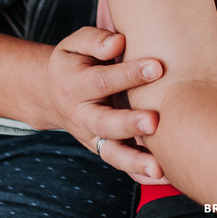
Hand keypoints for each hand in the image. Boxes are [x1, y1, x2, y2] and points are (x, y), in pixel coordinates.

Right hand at [39, 27, 168, 182]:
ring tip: (158, 167)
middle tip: (154, 121)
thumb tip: (118, 43)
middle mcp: (82, 115)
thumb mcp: (75, 44)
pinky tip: (164, 177)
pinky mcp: (104, 149)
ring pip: (111, 152)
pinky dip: (138, 173)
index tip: (157, 67)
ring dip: (134, 161)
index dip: (129, 74)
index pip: (103, 80)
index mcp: (75, 85)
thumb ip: (95, 40)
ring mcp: (92, 136)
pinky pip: (120, 163)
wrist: (53, 93)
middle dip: (129, 124)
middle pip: (105, 122)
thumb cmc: (75, 62)